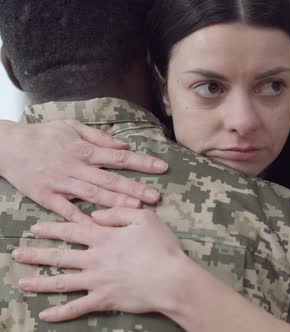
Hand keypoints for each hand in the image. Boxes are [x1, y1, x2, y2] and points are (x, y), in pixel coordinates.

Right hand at [0, 120, 167, 223]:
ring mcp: (61, 183)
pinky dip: (83, 220)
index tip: (162, 167)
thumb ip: (100, 137)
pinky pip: (67, 211)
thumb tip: (125, 146)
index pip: (120, 157)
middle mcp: (75, 167)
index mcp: (84, 149)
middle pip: (110, 179)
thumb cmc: (43, 135)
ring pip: (93, 195)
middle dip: (135, 188)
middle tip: (156, 196)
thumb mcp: (72, 127)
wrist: (6, 146)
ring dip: (116, 203)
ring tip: (137, 209)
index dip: (142, 162)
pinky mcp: (46, 197)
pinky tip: (100, 228)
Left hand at [12, 208, 187, 320]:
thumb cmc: (162, 247)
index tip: (35, 228)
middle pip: (60, 256)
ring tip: (22, 282)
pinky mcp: (104, 300)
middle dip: (36, 254)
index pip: (72, 230)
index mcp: (104, 237)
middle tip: (17, 253)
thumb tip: (96, 214)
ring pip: (62, 282)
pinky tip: (45, 315)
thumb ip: (119, 213)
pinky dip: (60, 313)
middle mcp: (95, 259)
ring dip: (40, 283)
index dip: (53, 228)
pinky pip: (77, 308)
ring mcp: (97, 281)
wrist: (171, 279)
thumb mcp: (146, 219)